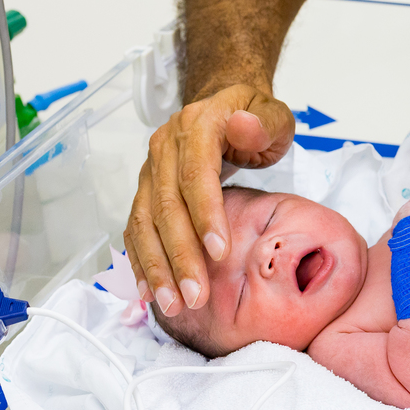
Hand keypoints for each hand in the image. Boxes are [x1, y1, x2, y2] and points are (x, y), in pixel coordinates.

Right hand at [123, 83, 294, 315]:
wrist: (227, 105)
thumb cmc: (255, 116)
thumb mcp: (273, 114)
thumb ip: (264, 123)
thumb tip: (243, 125)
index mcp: (197, 126)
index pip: (196, 174)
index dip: (206, 214)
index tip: (220, 253)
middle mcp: (165, 148)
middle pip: (166, 205)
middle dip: (180, 255)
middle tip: (196, 295)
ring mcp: (151, 169)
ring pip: (144, 222)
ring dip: (156, 267)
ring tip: (174, 304)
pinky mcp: (146, 189)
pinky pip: (136, 229)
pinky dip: (142, 262)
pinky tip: (151, 293)